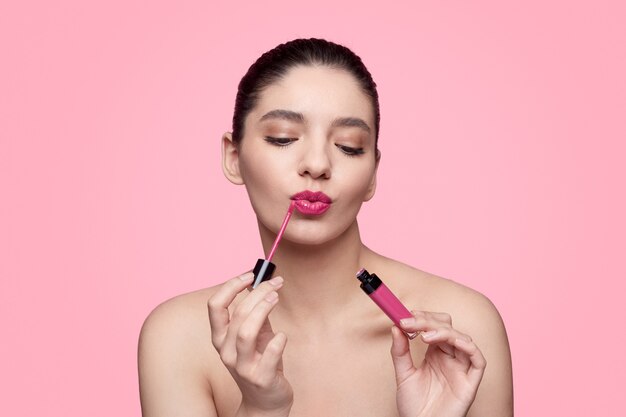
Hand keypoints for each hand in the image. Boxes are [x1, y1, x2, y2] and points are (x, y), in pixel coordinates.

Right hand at [207, 272, 292, 416]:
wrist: (265, 401)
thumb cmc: (261, 361)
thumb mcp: (256, 335)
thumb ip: (256, 313)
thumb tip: (264, 283)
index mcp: (221, 337)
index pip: (215, 306)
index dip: (231, 286)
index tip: (251, 274)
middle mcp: (226, 351)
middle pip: (238, 314)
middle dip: (259, 293)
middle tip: (276, 283)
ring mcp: (242, 366)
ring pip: (246, 332)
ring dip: (263, 310)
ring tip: (277, 299)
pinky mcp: (261, 378)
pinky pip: (268, 356)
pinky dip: (277, 342)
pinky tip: (282, 335)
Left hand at [390, 311, 485, 416]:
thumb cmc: (414, 405)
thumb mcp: (403, 374)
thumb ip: (400, 351)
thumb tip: (395, 327)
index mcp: (435, 354)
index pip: (435, 326)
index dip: (422, 318)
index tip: (405, 315)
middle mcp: (450, 358)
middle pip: (448, 328)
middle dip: (429, 321)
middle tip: (410, 322)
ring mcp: (461, 369)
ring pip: (462, 339)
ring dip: (444, 331)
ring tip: (424, 335)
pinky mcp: (470, 382)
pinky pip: (478, 360)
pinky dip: (468, 347)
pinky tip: (451, 341)